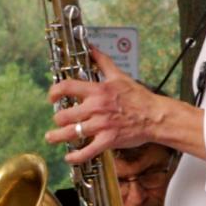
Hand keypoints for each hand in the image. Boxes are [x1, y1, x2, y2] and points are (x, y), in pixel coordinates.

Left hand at [46, 51, 199, 165]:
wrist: (155, 116)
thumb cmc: (138, 97)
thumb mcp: (119, 76)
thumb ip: (102, 61)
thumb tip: (91, 48)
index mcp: (98, 91)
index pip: (68, 87)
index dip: (54, 92)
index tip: (52, 97)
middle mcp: (96, 108)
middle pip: (64, 115)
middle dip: (57, 118)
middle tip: (58, 120)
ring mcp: (101, 126)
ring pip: (71, 133)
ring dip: (57, 137)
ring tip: (51, 137)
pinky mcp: (108, 141)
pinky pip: (87, 152)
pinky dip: (75, 157)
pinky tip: (69, 157)